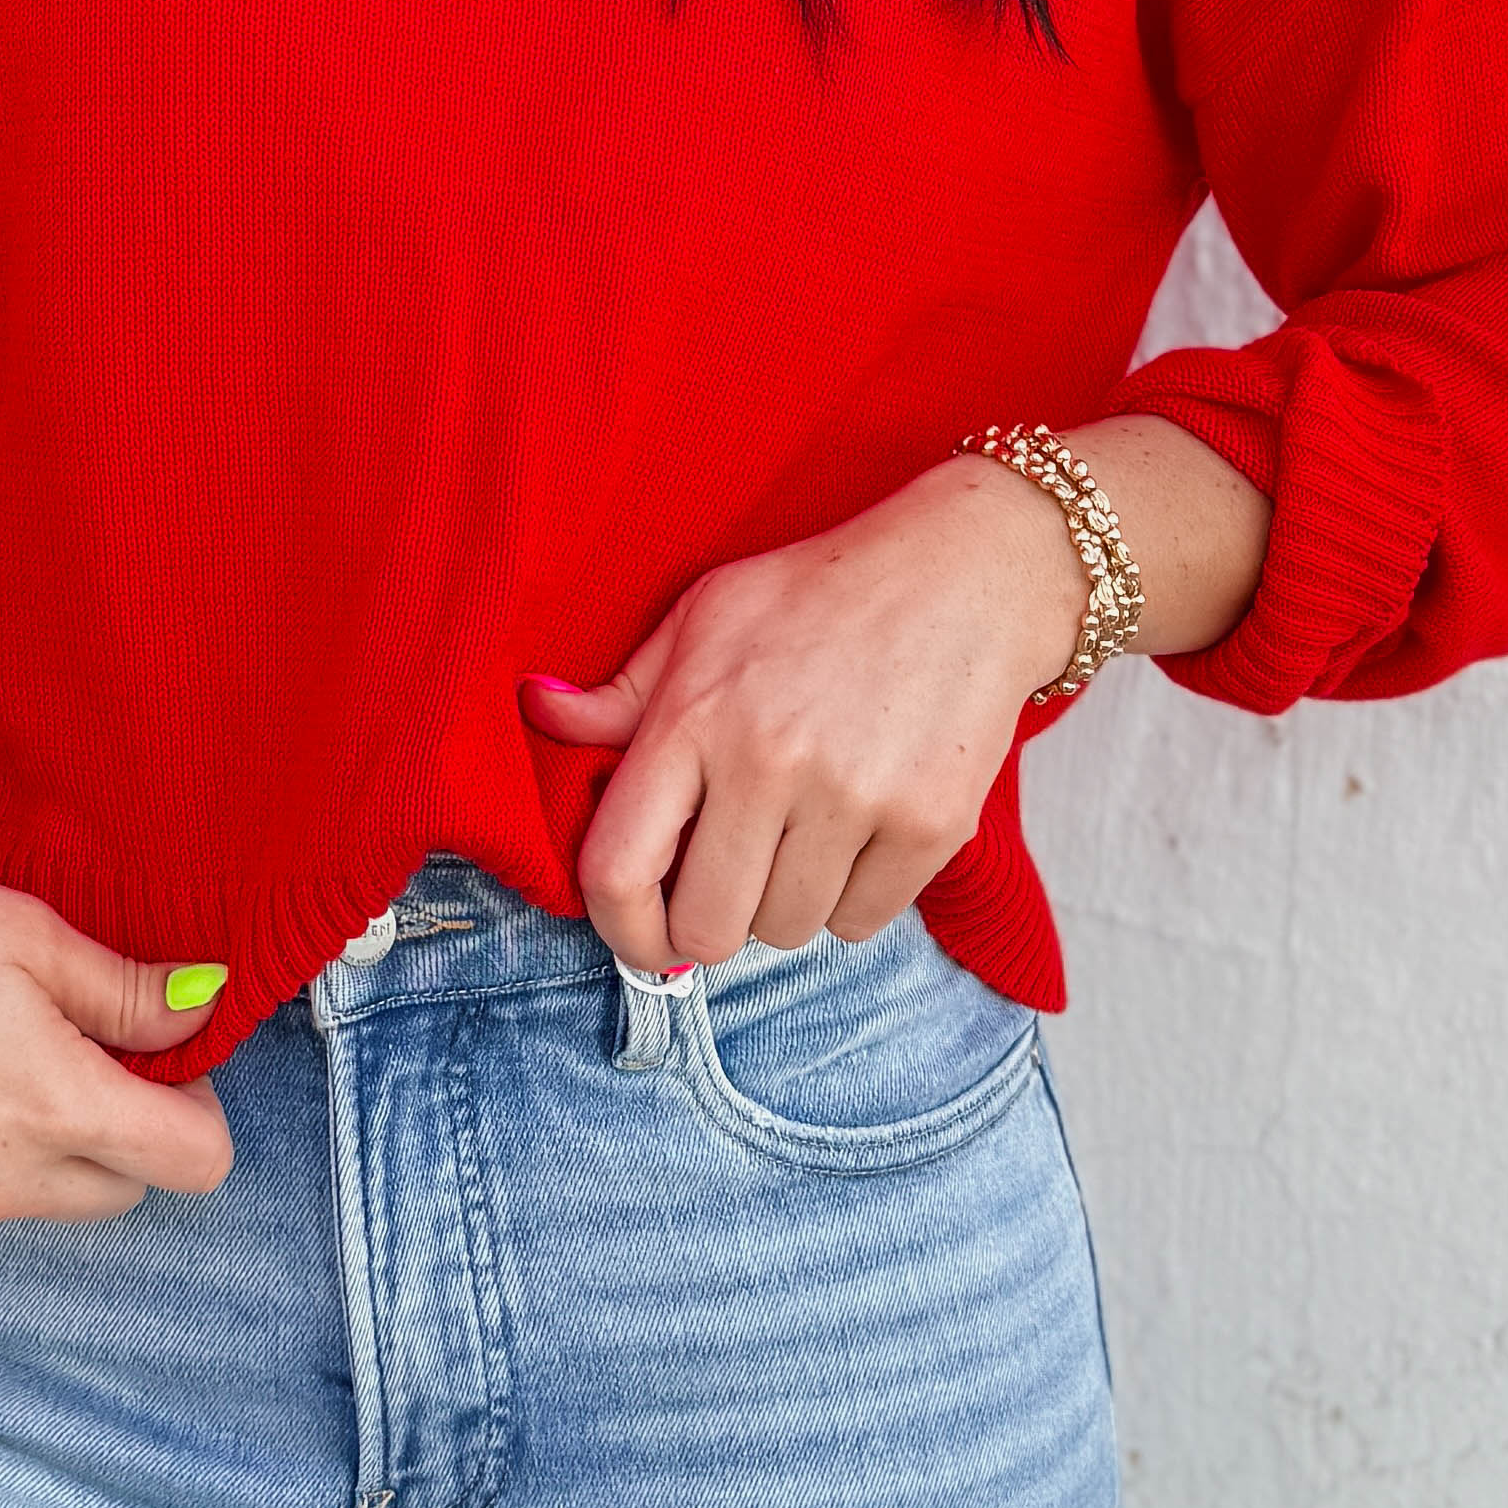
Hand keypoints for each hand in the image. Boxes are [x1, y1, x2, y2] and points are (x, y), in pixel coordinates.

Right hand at [0, 763, 235, 1254]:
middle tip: (58, 1049)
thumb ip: (128, 988)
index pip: (196, 1162)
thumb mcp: (26, 932)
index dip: (195, 1105)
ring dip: (25, 1153)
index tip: (154, 1059)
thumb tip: (206, 1007)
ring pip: (27, 1204)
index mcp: (56, 1106)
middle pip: (118, 1191)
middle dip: (114, 1131)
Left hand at [521, 459, 1080, 976]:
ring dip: (786, 904)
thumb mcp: (708, 613)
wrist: (968, 573)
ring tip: (803, 833)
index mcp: (697, 716)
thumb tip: (539, 711)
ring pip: (786, 931)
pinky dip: (854, 899)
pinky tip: (859, 832)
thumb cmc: (822, 592)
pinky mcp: (930, 825)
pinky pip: (861, 924)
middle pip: (707, 930)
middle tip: (730, 883)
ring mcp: (854, 797)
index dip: (617, 930)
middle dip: (708, 925)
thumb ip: (624, 690)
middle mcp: (769, 761)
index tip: (639, 933)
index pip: (617, 870)